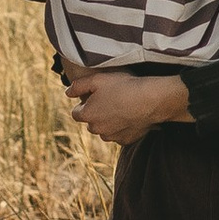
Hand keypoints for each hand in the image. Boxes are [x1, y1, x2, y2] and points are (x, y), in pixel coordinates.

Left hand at [66, 70, 190, 144]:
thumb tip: (67, 92)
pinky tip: (130, 116)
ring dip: (109, 122)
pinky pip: (119, 135)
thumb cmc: (123, 86)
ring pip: (105, 130)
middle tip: (110, 99)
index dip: (84, 103)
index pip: (76, 113)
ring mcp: (112, 137)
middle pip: (91, 122)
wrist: (150, 100)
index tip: (95, 96)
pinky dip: (122, 128)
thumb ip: (78, 86)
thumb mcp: (98, 79)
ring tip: (121, 107)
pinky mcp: (126, 140)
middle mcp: (97, 129)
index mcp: (87, 115)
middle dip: (96, 113)